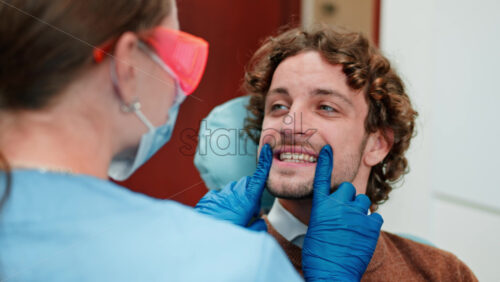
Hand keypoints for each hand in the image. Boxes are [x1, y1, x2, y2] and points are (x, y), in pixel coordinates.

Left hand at [194, 144, 272, 230]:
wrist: (198, 239)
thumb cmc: (226, 237)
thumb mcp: (249, 235)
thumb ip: (259, 226)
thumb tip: (259, 220)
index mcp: (246, 200)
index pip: (258, 177)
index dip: (264, 163)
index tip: (266, 149)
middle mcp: (233, 192)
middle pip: (247, 185)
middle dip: (251, 194)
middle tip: (250, 213)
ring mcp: (220, 194)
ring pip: (234, 192)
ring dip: (238, 201)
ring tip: (233, 219)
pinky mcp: (209, 198)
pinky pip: (222, 197)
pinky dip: (225, 204)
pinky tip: (221, 218)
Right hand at [302, 145, 383, 280]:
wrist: (332, 275)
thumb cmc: (318, 257)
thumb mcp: (315, 231)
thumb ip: (325, 216)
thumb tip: (333, 214)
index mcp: (321, 207)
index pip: (322, 178)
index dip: (325, 162)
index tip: (328, 149)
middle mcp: (339, 206)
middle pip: (348, 188)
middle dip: (348, 197)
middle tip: (345, 212)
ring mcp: (356, 215)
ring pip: (364, 201)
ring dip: (360, 209)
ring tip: (354, 225)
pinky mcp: (371, 227)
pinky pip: (375, 217)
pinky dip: (371, 223)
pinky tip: (363, 235)